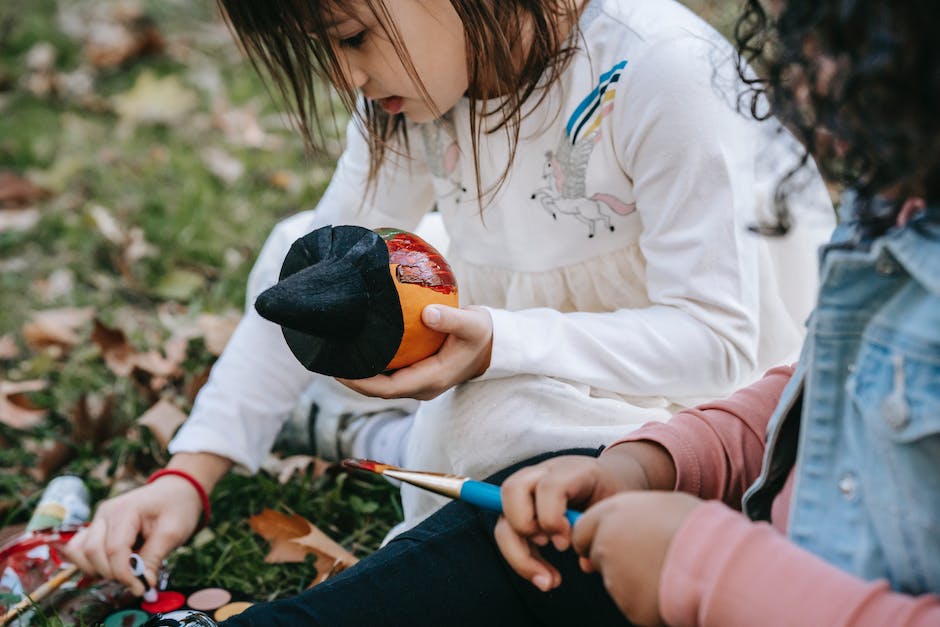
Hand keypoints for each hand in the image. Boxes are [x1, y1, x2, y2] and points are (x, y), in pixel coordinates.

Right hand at [63, 476, 202, 595]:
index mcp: (125, 510)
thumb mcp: (173, 533)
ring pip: (79, 552)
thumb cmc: (177, 508)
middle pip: (92, 552)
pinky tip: (111, 567)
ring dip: (97, 570)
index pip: (115, 549)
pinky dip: (89, 563)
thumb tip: (142, 585)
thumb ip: (153, 558)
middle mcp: (105, 513)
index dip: (125, 574)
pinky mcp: (96, 528)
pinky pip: (78, 549)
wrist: (176, 491)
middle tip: (135, 581)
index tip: (141, 588)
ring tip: (123, 572)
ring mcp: (98, 520)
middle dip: (112, 573)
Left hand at [338, 304, 492, 400]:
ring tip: (335, 355)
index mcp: (431, 380)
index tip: (338, 369)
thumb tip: (427, 313)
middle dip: (352, 379)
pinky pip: (387, 375)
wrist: (492, 346)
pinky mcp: (416, 374)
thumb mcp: (473, 324)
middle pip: (378, 390)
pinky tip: (356, 349)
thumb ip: (451, 320)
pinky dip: (371, 366)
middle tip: (327, 359)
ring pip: (381, 384)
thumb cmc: (481, 334)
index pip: (388, 389)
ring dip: (359, 374)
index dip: (361, 383)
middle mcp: (421, 387)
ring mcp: (418, 382)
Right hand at [494, 443, 673, 591]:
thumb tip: (585, 563)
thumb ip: (603, 528)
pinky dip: (523, 559)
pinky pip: (509, 535)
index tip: (566, 543)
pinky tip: (545, 577)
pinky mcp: (522, 511)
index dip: (552, 517)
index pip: (548, 485)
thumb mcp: (617, 505)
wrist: (610, 479)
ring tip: (548, 582)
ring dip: (519, 555)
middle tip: (556, 549)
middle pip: (511, 490)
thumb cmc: (614, 492)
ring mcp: (528, 491)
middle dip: (525, 527)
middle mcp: (542, 474)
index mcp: (571, 470)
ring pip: (504, 518)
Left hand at [572, 491, 701, 626]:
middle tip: (644, 558)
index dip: (593, 537)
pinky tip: (667, 586)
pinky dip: (645, 598)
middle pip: (596, 556)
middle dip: (613, 559)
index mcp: (611, 514)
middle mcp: (605, 545)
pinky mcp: (627, 605)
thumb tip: (635, 518)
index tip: (607, 542)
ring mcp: (615, 577)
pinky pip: (632, 601)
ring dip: (632, 578)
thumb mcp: (664, 503)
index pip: (582, 530)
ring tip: (665, 568)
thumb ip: (637, 512)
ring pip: (615, 580)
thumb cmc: (695, 526)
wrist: (715, 561)